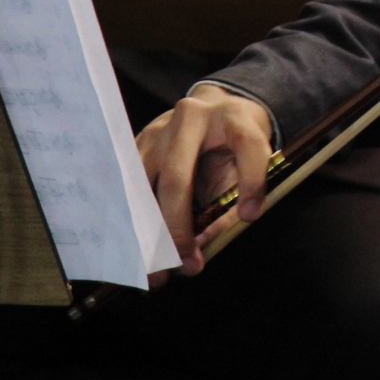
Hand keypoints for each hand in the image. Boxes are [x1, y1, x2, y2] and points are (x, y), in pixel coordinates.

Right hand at [135, 84, 274, 277]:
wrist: (214, 107)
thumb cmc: (234, 142)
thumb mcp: (249, 162)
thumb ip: (235, 199)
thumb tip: (203, 246)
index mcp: (233, 117)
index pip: (248, 145)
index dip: (252, 181)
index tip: (252, 216)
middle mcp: (191, 118)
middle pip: (178, 178)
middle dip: (178, 228)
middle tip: (187, 265)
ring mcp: (159, 130)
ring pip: (143, 187)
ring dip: (146, 234)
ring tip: (155, 271)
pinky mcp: (138, 143)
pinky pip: (126, 188)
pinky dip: (131, 222)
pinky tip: (136, 251)